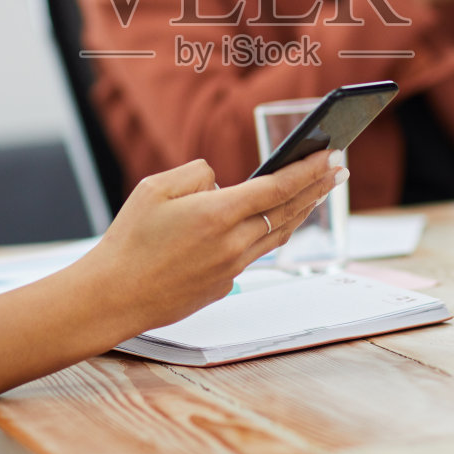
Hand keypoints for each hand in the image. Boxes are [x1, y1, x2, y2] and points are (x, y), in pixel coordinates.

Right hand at [82, 151, 342, 331]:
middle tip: (338, 170)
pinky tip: (276, 224)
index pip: (278, 188)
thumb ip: (196, 175)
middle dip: (317, 188)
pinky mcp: (223, 285)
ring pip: (277, 235)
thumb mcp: (154, 188)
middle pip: (288, 212)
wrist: (114, 296)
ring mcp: (231, 268)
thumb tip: (222, 181)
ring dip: (301, 212)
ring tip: (317, 193)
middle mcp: (232, 243)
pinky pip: (255, 254)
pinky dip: (272, 234)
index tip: (331, 156)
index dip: (309, 171)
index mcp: (217, 214)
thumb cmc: (129, 239)